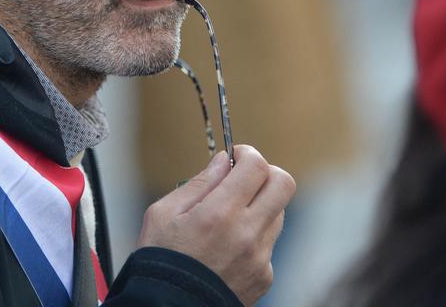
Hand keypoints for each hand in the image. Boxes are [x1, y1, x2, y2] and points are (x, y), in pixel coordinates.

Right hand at [136, 145, 294, 305]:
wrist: (169, 306)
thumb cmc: (161, 260)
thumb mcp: (164, 213)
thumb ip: (199, 183)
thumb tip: (224, 160)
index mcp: (220, 214)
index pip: (257, 166)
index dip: (247, 154)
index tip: (236, 157)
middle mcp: (247, 234)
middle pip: (284, 184)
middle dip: (266, 173)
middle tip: (244, 178)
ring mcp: (260, 258)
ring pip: (278, 213)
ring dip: (260, 204)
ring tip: (230, 215)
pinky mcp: (265, 276)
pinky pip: (269, 242)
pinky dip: (254, 235)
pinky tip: (229, 245)